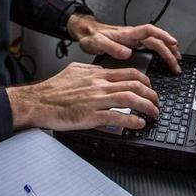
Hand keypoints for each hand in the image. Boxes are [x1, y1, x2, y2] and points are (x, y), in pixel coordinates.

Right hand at [7, 62, 159, 130]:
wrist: (38, 102)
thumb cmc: (53, 89)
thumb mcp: (74, 71)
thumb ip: (92, 70)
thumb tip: (103, 70)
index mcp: (97, 75)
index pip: (129, 73)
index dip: (145, 81)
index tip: (150, 88)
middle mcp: (100, 85)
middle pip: (134, 86)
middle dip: (151, 95)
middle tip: (156, 103)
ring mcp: (96, 101)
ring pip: (130, 100)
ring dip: (146, 107)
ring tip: (153, 114)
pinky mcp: (91, 116)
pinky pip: (117, 118)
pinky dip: (132, 121)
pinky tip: (139, 124)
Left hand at [68, 14, 181, 73]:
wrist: (85, 32)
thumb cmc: (90, 36)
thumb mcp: (97, 43)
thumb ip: (111, 47)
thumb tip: (126, 53)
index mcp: (127, 34)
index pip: (149, 31)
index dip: (162, 36)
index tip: (172, 44)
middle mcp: (132, 35)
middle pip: (156, 40)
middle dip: (169, 50)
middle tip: (177, 64)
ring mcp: (133, 39)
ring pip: (156, 43)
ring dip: (168, 50)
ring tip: (177, 60)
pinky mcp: (132, 44)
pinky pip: (151, 46)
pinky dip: (160, 51)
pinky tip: (164, 57)